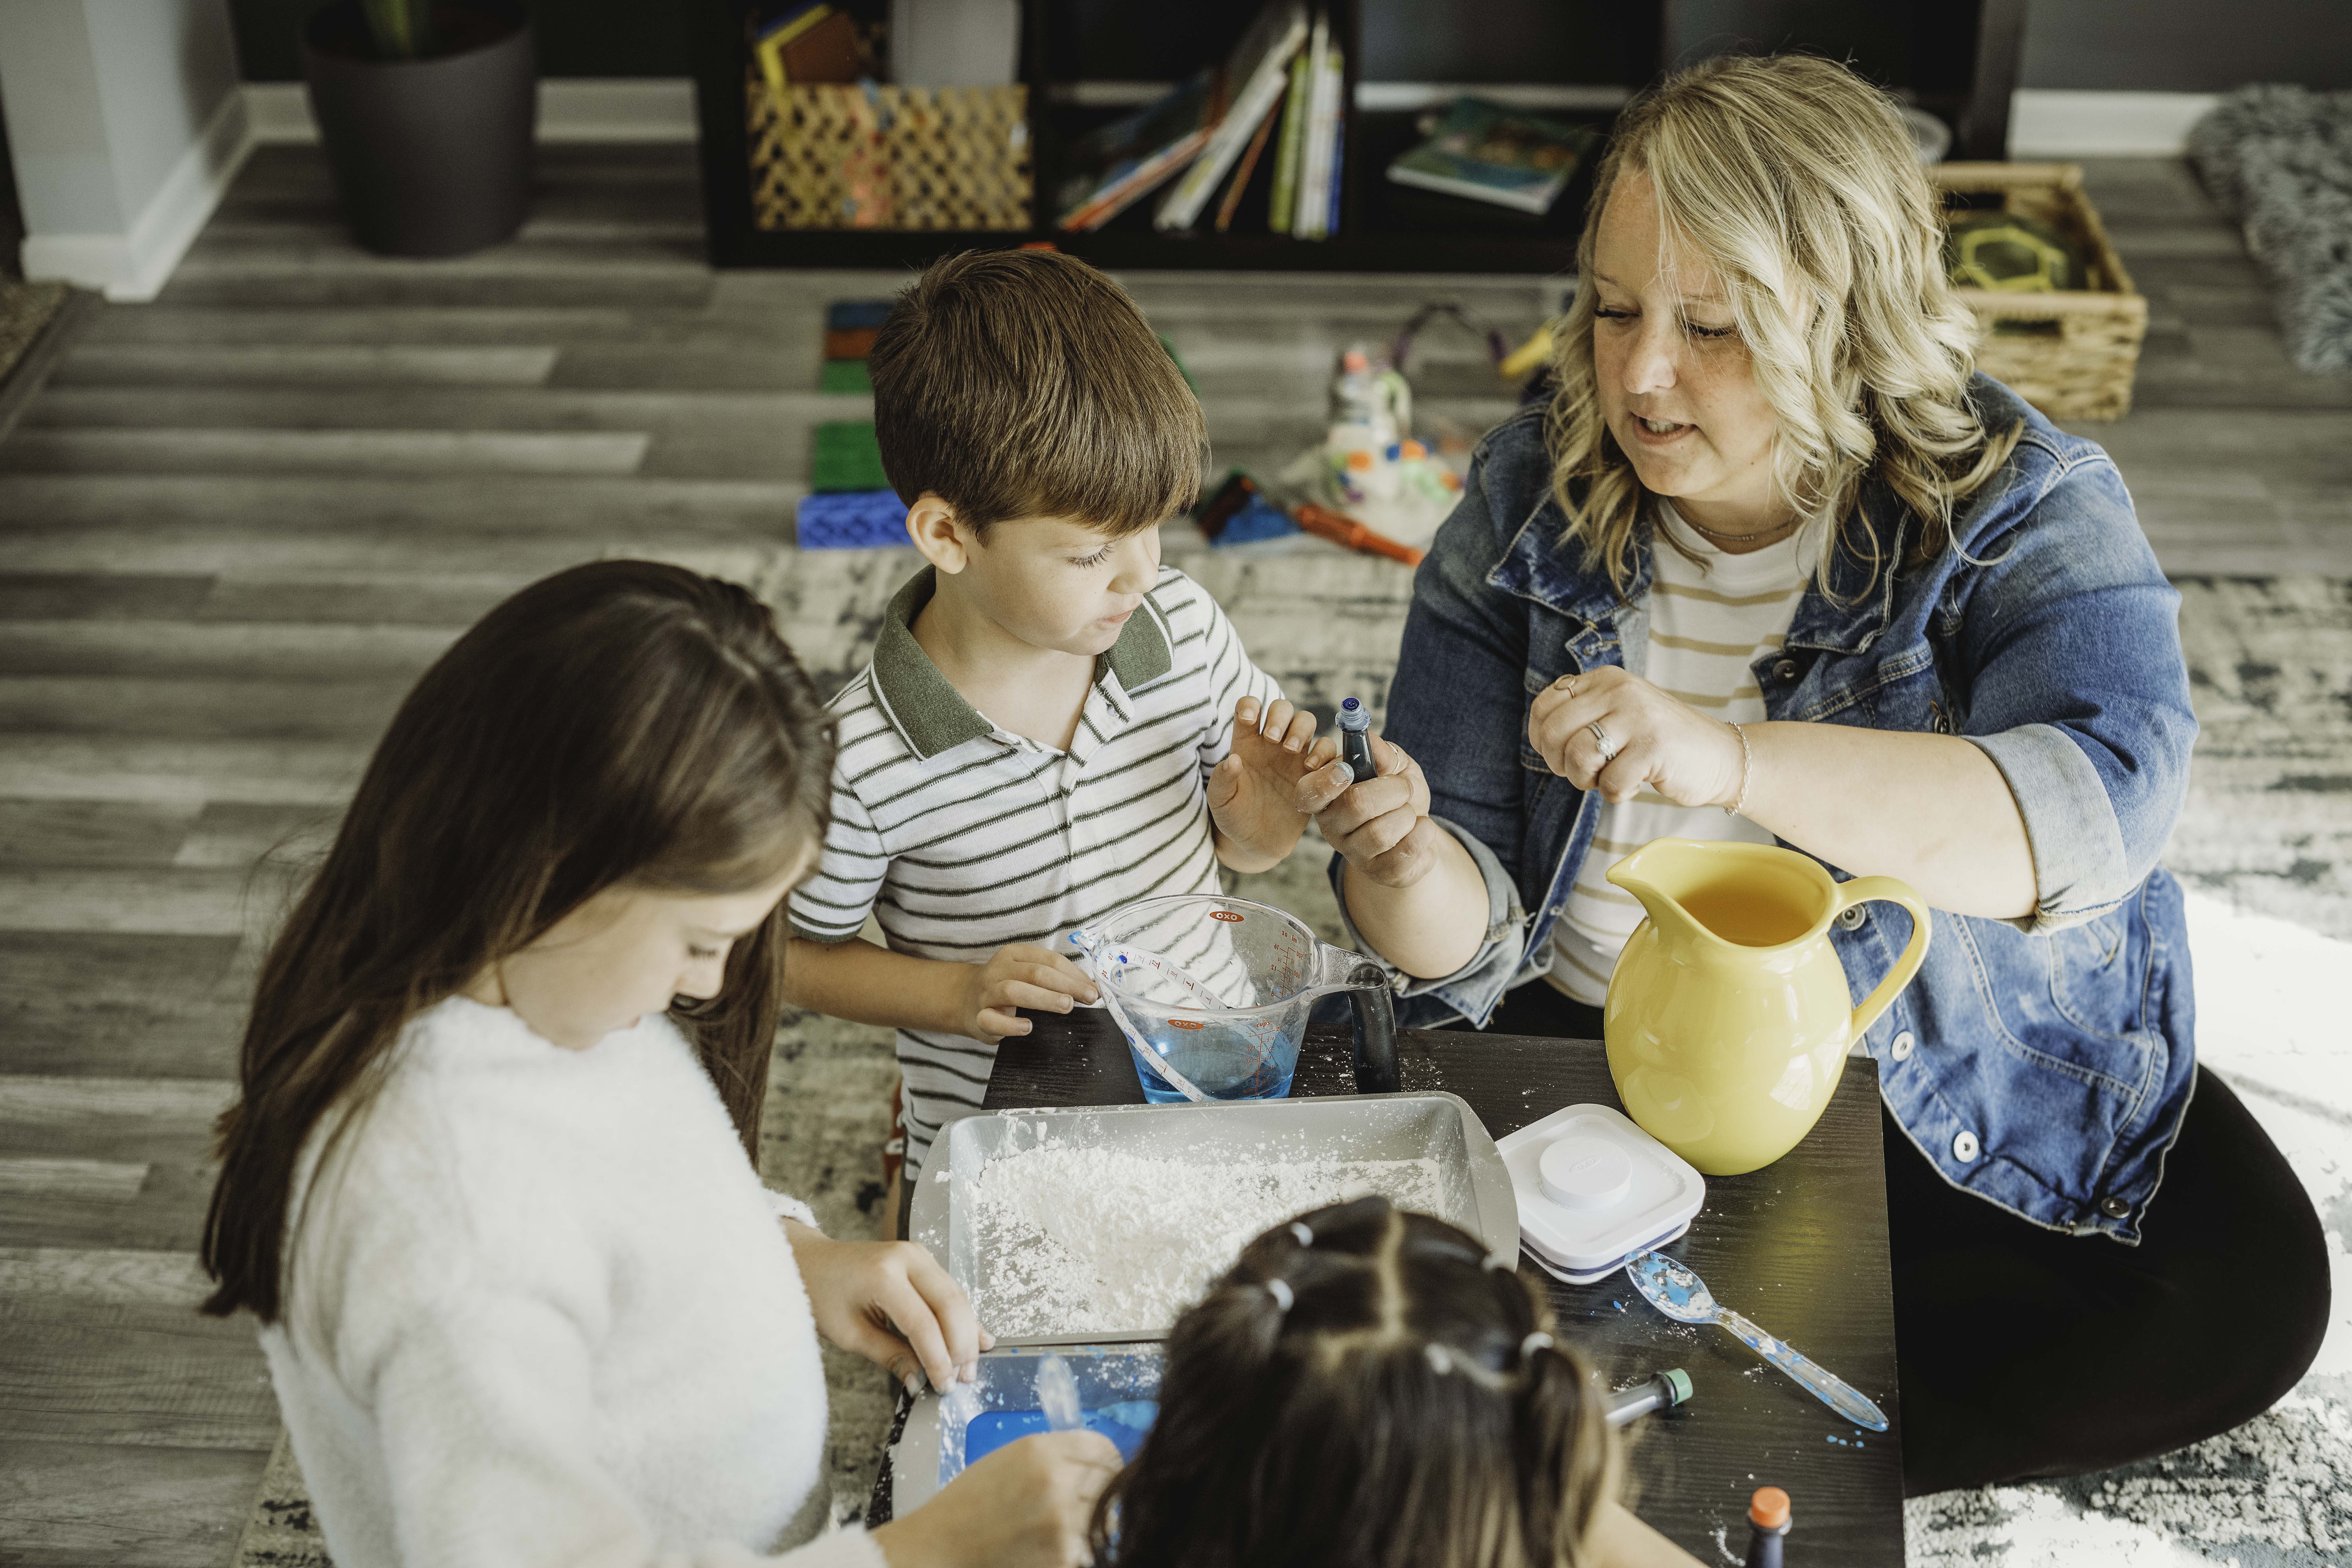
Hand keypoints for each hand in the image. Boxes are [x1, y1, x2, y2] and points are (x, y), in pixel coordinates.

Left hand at [784, 1224, 991, 1394]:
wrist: (811, 1262)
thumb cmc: (821, 1295)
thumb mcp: (849, 1334)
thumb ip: (889, 1355)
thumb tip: (920, 1381)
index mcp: (883, 1275)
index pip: (923, 1323)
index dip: (938, 1359)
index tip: (944, 1385)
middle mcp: (907, 1258)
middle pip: (950, 1306)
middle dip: (961, 1347)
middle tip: (963, 1379)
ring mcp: (918, 1254)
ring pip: (956, 1297)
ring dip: (967, 1334)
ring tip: (969, 1367)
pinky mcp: (923, 1259)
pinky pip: (950, 1290)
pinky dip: (963, 1317)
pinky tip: (979, 1338)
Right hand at [873, 1431, 1120, 1567]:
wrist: (940, 1547)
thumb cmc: (970, 1502)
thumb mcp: (1011, 1460)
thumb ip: (1055, 1456)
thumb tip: (1098, 1463)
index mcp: (1041, 1450)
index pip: (1103, 1448)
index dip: (1107, 1460)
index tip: (1106, 1471)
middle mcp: (1056, 1481)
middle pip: (1111, 1482)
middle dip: (1103, 1492)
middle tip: (1087, 1504)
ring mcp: (1062, 1523)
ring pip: (1106, 1520)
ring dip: (1095, 1524)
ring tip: (1063, 1528)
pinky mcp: (1063, 1557)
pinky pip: (1089, 1549)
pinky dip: (1078, 1549)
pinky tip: (1051, 1547)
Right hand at [957, 943, 1097, 1043]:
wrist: (964, 998)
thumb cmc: (1006, 986)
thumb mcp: (1026, 973)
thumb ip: (1054, 977)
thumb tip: (1089, 988)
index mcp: (1014, 955)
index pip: (1048, 960)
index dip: (1073, 974)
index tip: (1093, 988)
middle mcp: (999, 970)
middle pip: (1034, 973)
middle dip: (1064, 985)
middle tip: (1087, 997)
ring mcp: (987, 993)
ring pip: (1013, 990)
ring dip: (1043, 998)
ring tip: (1066, 1006)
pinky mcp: (978, 1017)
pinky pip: (992, 1020)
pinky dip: (1010, 1025)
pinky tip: (1028, 1028)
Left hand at [1206, 695, 1319, 869]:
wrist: (1256, 843)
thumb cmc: (1234, 817)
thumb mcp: (1220, 801)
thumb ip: (1222, 780)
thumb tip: (1232, 760)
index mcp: (1246, 742)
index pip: (1250, 706)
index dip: (1250, 705)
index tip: (1248, 720)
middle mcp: (1272, 743)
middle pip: (1283, 708)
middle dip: (1280, 716)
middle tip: (1273, 739)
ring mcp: (1295, 755)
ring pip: (1306, 721)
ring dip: (1302, 729)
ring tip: (1293, 753)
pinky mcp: (1314, 772)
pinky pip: (1328, 750)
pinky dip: (1325, 752)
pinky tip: (1311, 769)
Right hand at [1295, 730, 1449, 889]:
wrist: (1419, 831)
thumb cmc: (1398, 795)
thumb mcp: (1393, 766)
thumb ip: (1381, 752)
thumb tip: (1368, 737)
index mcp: (1326, 797)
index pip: (1308, 792)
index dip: (1325, 780)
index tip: (1347, 770)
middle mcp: (1332, 828)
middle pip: (1356, 804)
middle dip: (1393, 789)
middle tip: (1404, 787)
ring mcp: (1355, 855)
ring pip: (1382, 831)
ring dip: (1408, 813)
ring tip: (1410, 811)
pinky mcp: (1381, 873)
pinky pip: (1407, 850)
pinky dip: (1423, 831)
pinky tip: (1420, 828)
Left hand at [1527, 666, 1745, 808]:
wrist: (1721, 756)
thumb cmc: (1660, 743)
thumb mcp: (1618, 714)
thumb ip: (1582, 715)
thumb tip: (1540, 735)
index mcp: (1605, 680)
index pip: (1543, 706)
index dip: (1542, 739)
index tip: (1561, 755)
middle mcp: (1619, 690)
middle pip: (1553, 733)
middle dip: (1562, 764)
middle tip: (1588, 773)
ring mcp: (1638, 716)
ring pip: (1578, 756)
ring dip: (1588, 781)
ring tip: (1612, 776)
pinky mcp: (1655, 746)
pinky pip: (1611, 783)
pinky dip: (1618, 794)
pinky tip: (1638, 783)